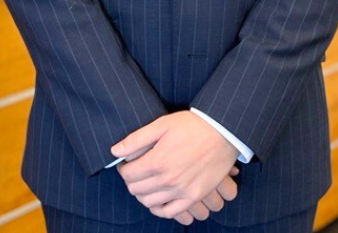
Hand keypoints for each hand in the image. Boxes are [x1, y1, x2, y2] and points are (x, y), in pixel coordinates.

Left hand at [112, 110, 240, 218]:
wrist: (222, 131)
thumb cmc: (192, 125)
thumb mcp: (162, 124)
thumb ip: (136, 139)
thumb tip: (115, 151)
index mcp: (157, 161)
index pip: (128, 174)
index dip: (124, 168)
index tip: (128, 162)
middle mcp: (167, 180)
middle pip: (136, 190)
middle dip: (131, 180)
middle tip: (136, 170)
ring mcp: (181, 191)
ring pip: (149, 203)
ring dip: (143, 193)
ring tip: (147, 181)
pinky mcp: (193, 196)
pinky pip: (169, 212)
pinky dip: (159, 208)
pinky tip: (159, 197)